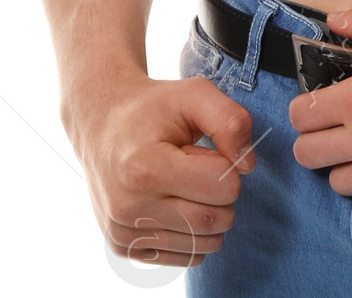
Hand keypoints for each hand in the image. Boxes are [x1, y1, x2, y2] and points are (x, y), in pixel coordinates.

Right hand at [70, 72, 258, 269]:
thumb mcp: (195, 94)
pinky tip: (172, 203)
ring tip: (181, 183)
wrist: (102, 124)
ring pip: (204, 244)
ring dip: (208, 214)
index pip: (222, 186)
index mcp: (144, 168)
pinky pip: (187, 257)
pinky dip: (194, 233)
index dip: (226, 164)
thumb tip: (249, 166)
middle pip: (215, 220)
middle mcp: (129, 207)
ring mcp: (123, 233)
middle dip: (222, 193)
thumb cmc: (153, 108)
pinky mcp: (123, 248)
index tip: (203, 149)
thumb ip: (231, 122)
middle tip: (196, 167)